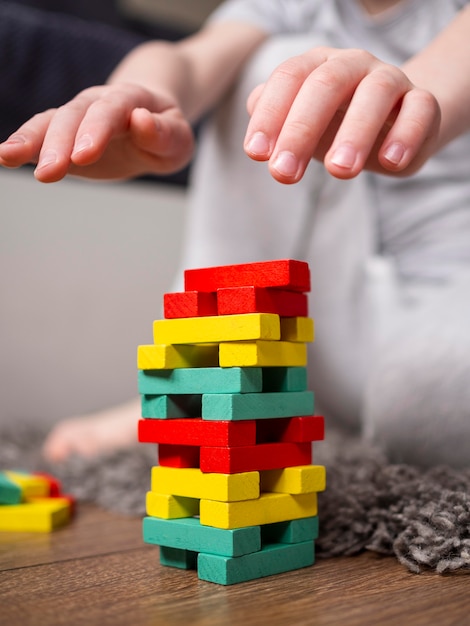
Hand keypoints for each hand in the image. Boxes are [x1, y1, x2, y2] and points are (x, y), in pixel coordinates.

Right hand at [0, 83, 193, 181]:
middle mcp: (97, 102)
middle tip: (50, 173)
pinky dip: (22, 144)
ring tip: (8, 156)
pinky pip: (40, 136)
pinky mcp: (65, 136)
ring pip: (51, 122)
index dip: (96, 130)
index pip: (111, 110)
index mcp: (130, 100)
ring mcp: (78, 117)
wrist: (150, 120)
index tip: (83, 155)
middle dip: (60, 143)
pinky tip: (4, 156)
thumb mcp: (178, 137)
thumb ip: (163, 133)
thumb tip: (140, 121)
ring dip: (30, 140)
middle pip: (74, 116)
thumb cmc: (166, 131)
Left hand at [244, 47, 440, 182]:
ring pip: (375, 94)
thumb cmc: (337, 124)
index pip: (288, 79)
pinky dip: (406, 135)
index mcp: (317, 66)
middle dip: (300, 130)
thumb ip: (276, 123)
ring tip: (339, 171)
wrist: (394, 124)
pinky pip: (420, 109)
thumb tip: (255, 126)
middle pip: (325, 85)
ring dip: (355, 133)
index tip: (256, 154)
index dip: (270, 115)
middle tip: (284, 174)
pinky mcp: (422, 102)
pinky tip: (390, 163)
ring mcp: (390, 79)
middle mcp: (352, 65)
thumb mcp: (302, 125)